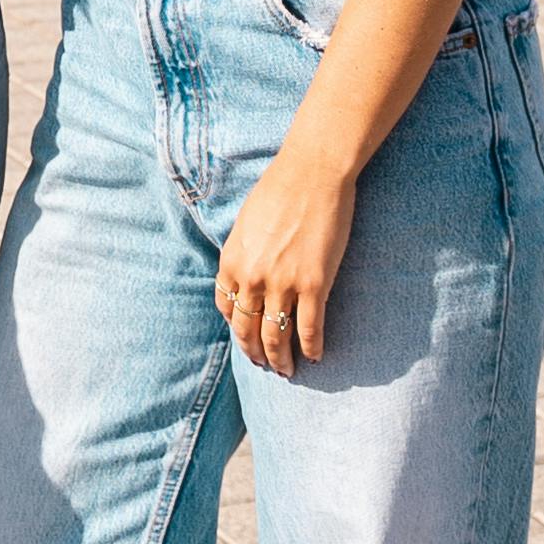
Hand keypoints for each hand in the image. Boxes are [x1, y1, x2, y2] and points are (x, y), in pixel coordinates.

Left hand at [215, 148, 359, 376]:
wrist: (312, 173)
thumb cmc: (279, 190)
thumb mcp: (245, 225)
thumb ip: (243, 255)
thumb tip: (246, 280)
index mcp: (232, 262)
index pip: (228, 310)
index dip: (238, 330)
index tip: (248, 339)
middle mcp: (252, 279)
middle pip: (250, 331)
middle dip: (256, 353)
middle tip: (265, 365)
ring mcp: (283, 284)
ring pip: (277, 337)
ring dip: (281, 360)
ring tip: (287, 371)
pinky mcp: (314, 285)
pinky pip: (310, 329)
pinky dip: (312, 348)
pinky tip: (316, 356)